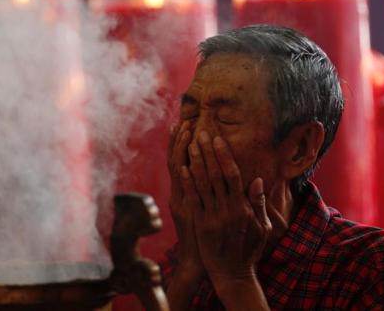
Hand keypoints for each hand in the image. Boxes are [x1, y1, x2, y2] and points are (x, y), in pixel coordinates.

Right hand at [167, 121, 202, 275]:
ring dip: (181, 151)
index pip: (181, 161)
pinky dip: (182, 177)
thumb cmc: (205, 238)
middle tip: (184, 122)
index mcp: (185, 193)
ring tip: (186, 131)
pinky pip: (184, 191)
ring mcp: (182, 202)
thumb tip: (199, 173)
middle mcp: (180, 194)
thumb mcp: (202, 212)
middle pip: (178, 161)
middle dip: (181, 141)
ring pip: (179, 172)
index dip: (181, 143)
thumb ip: (201, 193)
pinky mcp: (186, 213)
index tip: (184, 124)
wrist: (199, 261)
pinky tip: (182, 163)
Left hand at [184, 132, 271, 281]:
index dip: (223, 155)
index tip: (217, 139)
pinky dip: (187, 183)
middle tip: (200, 132)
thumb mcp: (261, 227)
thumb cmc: (248, 250)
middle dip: (207, 152)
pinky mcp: (200, 224)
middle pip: (215, 174)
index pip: (232, 174)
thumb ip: (258, 203)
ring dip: (195, 161)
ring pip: (202, 183)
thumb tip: (256, 180)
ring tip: (189, 144)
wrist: (232, 274)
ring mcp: (212, 216)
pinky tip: (182, 168)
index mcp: (242, 207)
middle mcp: (227, 209)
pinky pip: (192, 199)